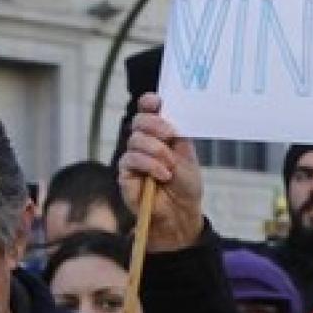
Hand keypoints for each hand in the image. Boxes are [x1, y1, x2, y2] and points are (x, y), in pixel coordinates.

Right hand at [117, 93, 205, 252]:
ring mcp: (133, 157)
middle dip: (155, 124)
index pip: (148, 111)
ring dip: (157, 151)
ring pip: (135, 139)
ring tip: (170, 166)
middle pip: (139, 121)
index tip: (156, 101)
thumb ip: (177, 136)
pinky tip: (163, 175)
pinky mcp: (125, 173)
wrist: (181, 211)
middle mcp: (145, 143)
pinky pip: (131, 159)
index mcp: (161, 134)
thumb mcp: (187, 156)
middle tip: (169, 135)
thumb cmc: (185, 184)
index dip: (149, 103)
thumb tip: (169, 114)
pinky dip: (150, 165)